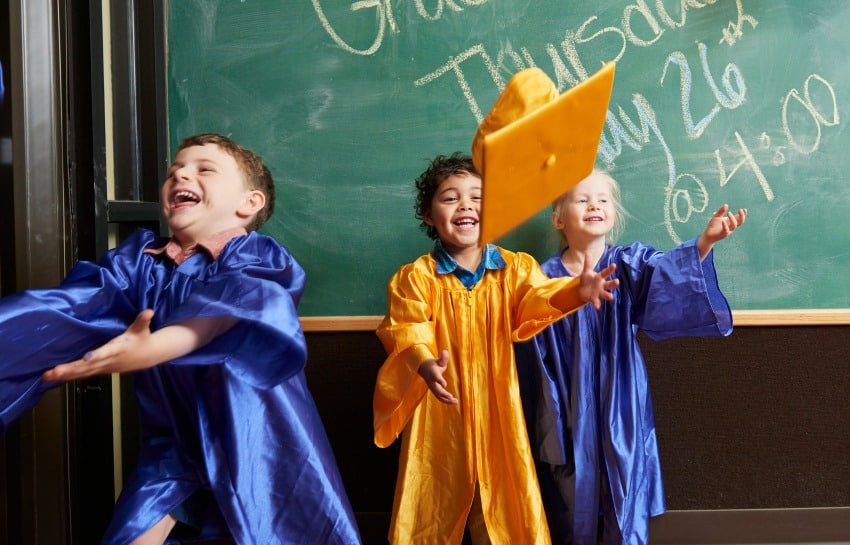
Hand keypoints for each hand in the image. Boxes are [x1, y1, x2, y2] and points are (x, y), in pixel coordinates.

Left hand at [42, 309, 158, 381]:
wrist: (147, 357)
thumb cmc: (142, 339)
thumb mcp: (143, 329)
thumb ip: (143, 320)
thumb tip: (149, 311)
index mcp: (118, 348)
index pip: (106, 353)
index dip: (97, 356)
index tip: (86, 358)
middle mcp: (109, 360)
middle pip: (88, 366)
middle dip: (71, 369)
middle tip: (55, 371)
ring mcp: (103, 368)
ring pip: (82, 373)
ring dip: (65, 375)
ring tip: (47, 376)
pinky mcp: (99, 370)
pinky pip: (82, 375)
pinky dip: (68, 377)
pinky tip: (53, 377)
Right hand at [418, 349, 457, 403]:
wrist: (423, 369)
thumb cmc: (433, 364)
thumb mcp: (437, 360)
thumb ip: (443, 358)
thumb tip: (445, 351)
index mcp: (432, 373)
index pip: (436, 377)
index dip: (440, 381)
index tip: (445, 385)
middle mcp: (431, 381)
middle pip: (436, 389)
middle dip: (444, 394)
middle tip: (451, 397)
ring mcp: (432, 387)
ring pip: (438, 396)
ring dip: (446, 400)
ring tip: (456, 401)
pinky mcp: (434, 391)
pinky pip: (439, 397)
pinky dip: (446, 400)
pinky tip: (454, 401)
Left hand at [578, 252, 617, 309]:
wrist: (582, 290)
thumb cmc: (587, 280)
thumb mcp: (586, 272)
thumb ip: (588, 263)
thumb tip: (588, 252)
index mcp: (600, 277)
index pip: (606, 272)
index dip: (610, 269)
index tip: (614, 265)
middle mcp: (602, 285)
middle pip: (609, 284)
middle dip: (613, 283)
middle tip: (617, 281)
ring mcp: (599, 293)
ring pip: (606, 294)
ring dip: (608, 296)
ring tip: (611, 297)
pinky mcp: (594, 299)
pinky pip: (597, 302)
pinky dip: (597, 304)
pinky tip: (597, 307)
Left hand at [703, 204, 746, 243]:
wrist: (707, 235)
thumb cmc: (713, 226)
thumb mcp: (716, 216)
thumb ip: (721, 211)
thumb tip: (726, 204)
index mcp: (730, 222)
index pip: (739, 218)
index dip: (743, 214)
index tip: (744, 209)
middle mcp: (731, 226)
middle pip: (740, 222)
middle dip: (742, 216)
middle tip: (740, 210)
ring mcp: (728, 231)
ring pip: (734, 225)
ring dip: (732, 219)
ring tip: (729, 212)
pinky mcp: (723, 234)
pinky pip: (726, 230)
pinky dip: (725, 225)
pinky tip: (723, 221)